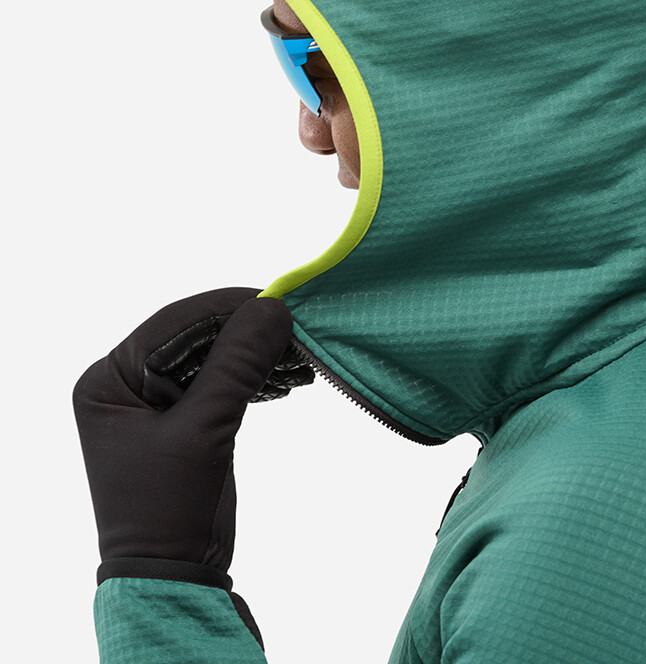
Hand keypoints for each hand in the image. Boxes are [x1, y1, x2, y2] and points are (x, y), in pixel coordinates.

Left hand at [73, 287, 292, 587]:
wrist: (172, 576)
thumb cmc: (169, 506)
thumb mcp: (204, 429)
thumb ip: (237, 364)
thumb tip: (276, 308)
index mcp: (109, 378)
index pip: (176, 323)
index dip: (230, 307)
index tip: (281, 302)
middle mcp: (126, 381)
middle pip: (198, 336)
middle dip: (251, 334)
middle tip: (299, 331)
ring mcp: (155, 399)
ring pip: (215, 355)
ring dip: (259, 355)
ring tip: (302, 360)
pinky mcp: (184, 417)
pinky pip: (222, 379)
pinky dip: (256, 377)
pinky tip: (287, 379)